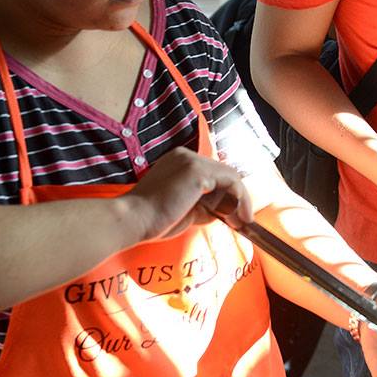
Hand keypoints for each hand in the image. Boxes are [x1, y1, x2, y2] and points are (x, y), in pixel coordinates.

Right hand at [124, 147, 252, 241]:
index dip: (226, 194)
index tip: (232, 215)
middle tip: (242, 219)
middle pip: (223, 173)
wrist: (132, 219)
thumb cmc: (151, 220)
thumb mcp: (183, 210)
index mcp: (178, 161)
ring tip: (243, 220)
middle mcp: (186, 155)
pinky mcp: (198, 171)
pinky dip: (239, 199)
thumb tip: (223, 211)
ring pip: (230, 176)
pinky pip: (230, 182)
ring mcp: (192, 160)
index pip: (212, 174)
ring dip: (241, 199)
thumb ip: (203, 206)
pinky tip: (239, 217)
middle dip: (236, 197)